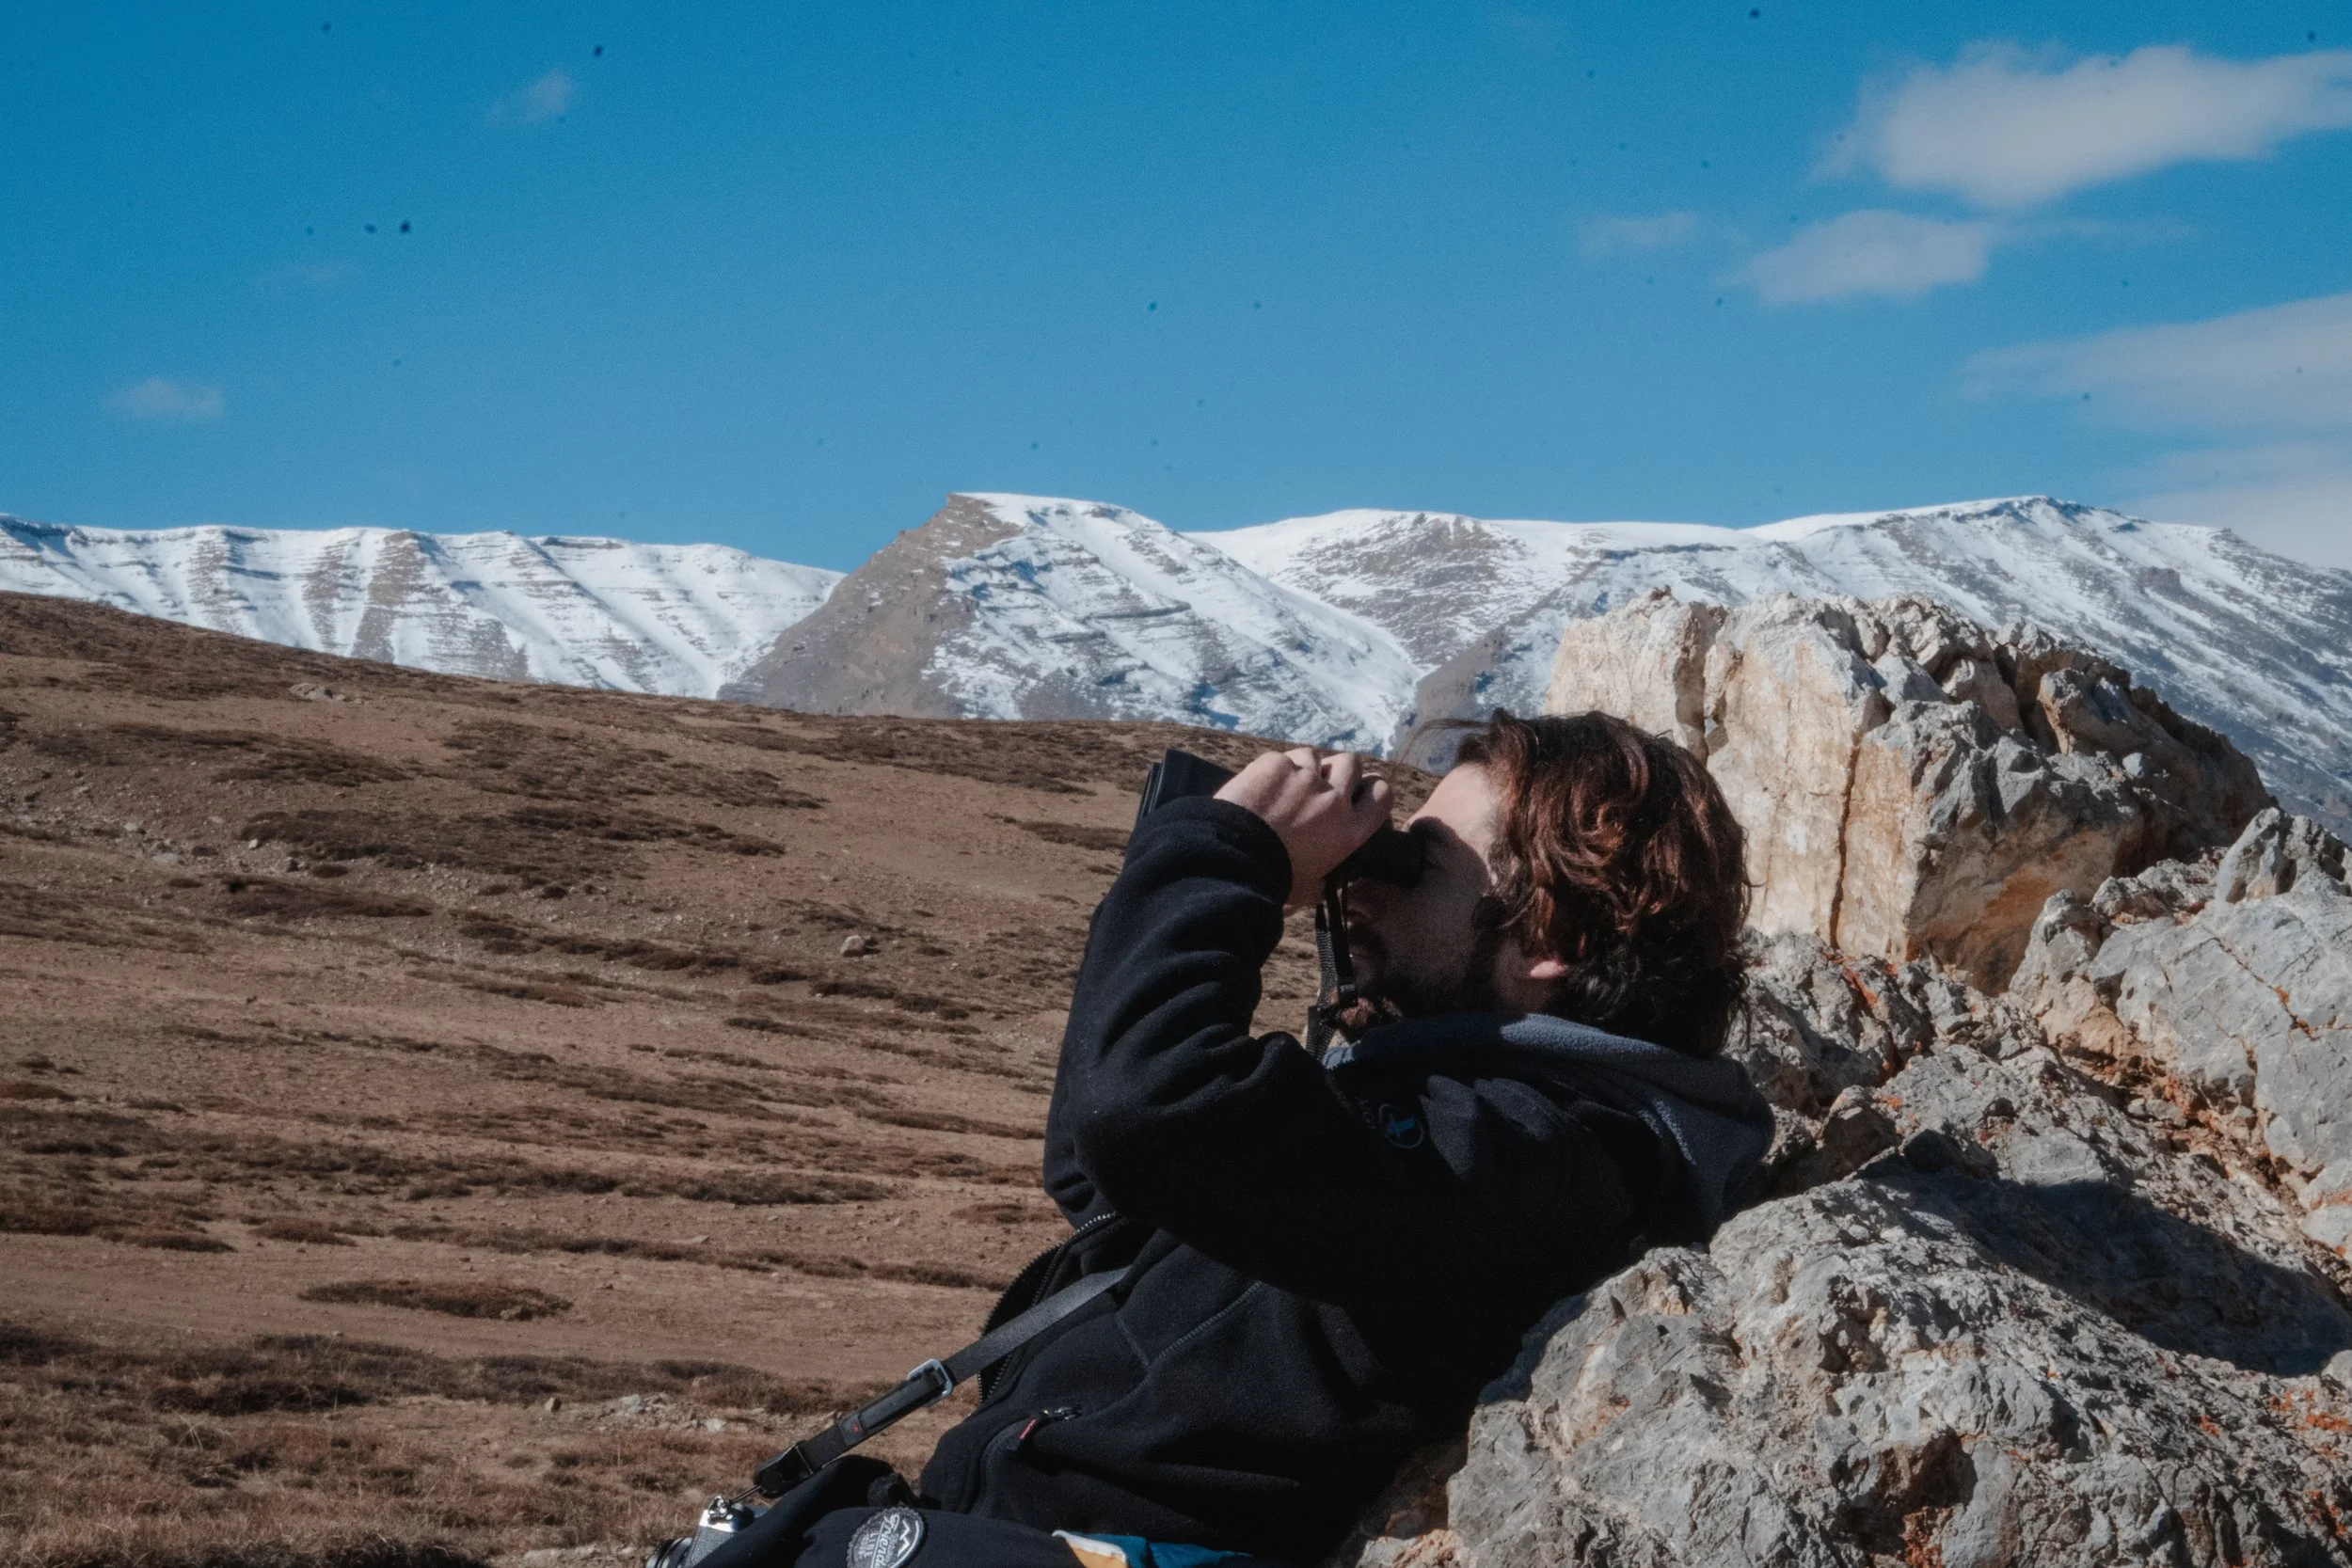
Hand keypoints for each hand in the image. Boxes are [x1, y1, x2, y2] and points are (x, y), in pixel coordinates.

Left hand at [1213, 748, 1393, 908]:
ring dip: (1305, 767)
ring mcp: (1305, 776)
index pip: (1382, 794)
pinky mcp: (1276, 763)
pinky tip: (1261, 786)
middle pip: (1352, 764)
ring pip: (1315, 756)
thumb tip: (1325, 880)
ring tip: (1284, 785)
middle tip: (1319, 785)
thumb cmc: (1273, 881)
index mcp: (1350, 830)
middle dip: (1338, 770)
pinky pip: (1283, 758)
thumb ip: (1325, 878)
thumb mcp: (1311, 889)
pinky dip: (1275, 769)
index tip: (1358, 792)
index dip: (1371, 789)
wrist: (1232, 860)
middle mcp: (1334, 798)